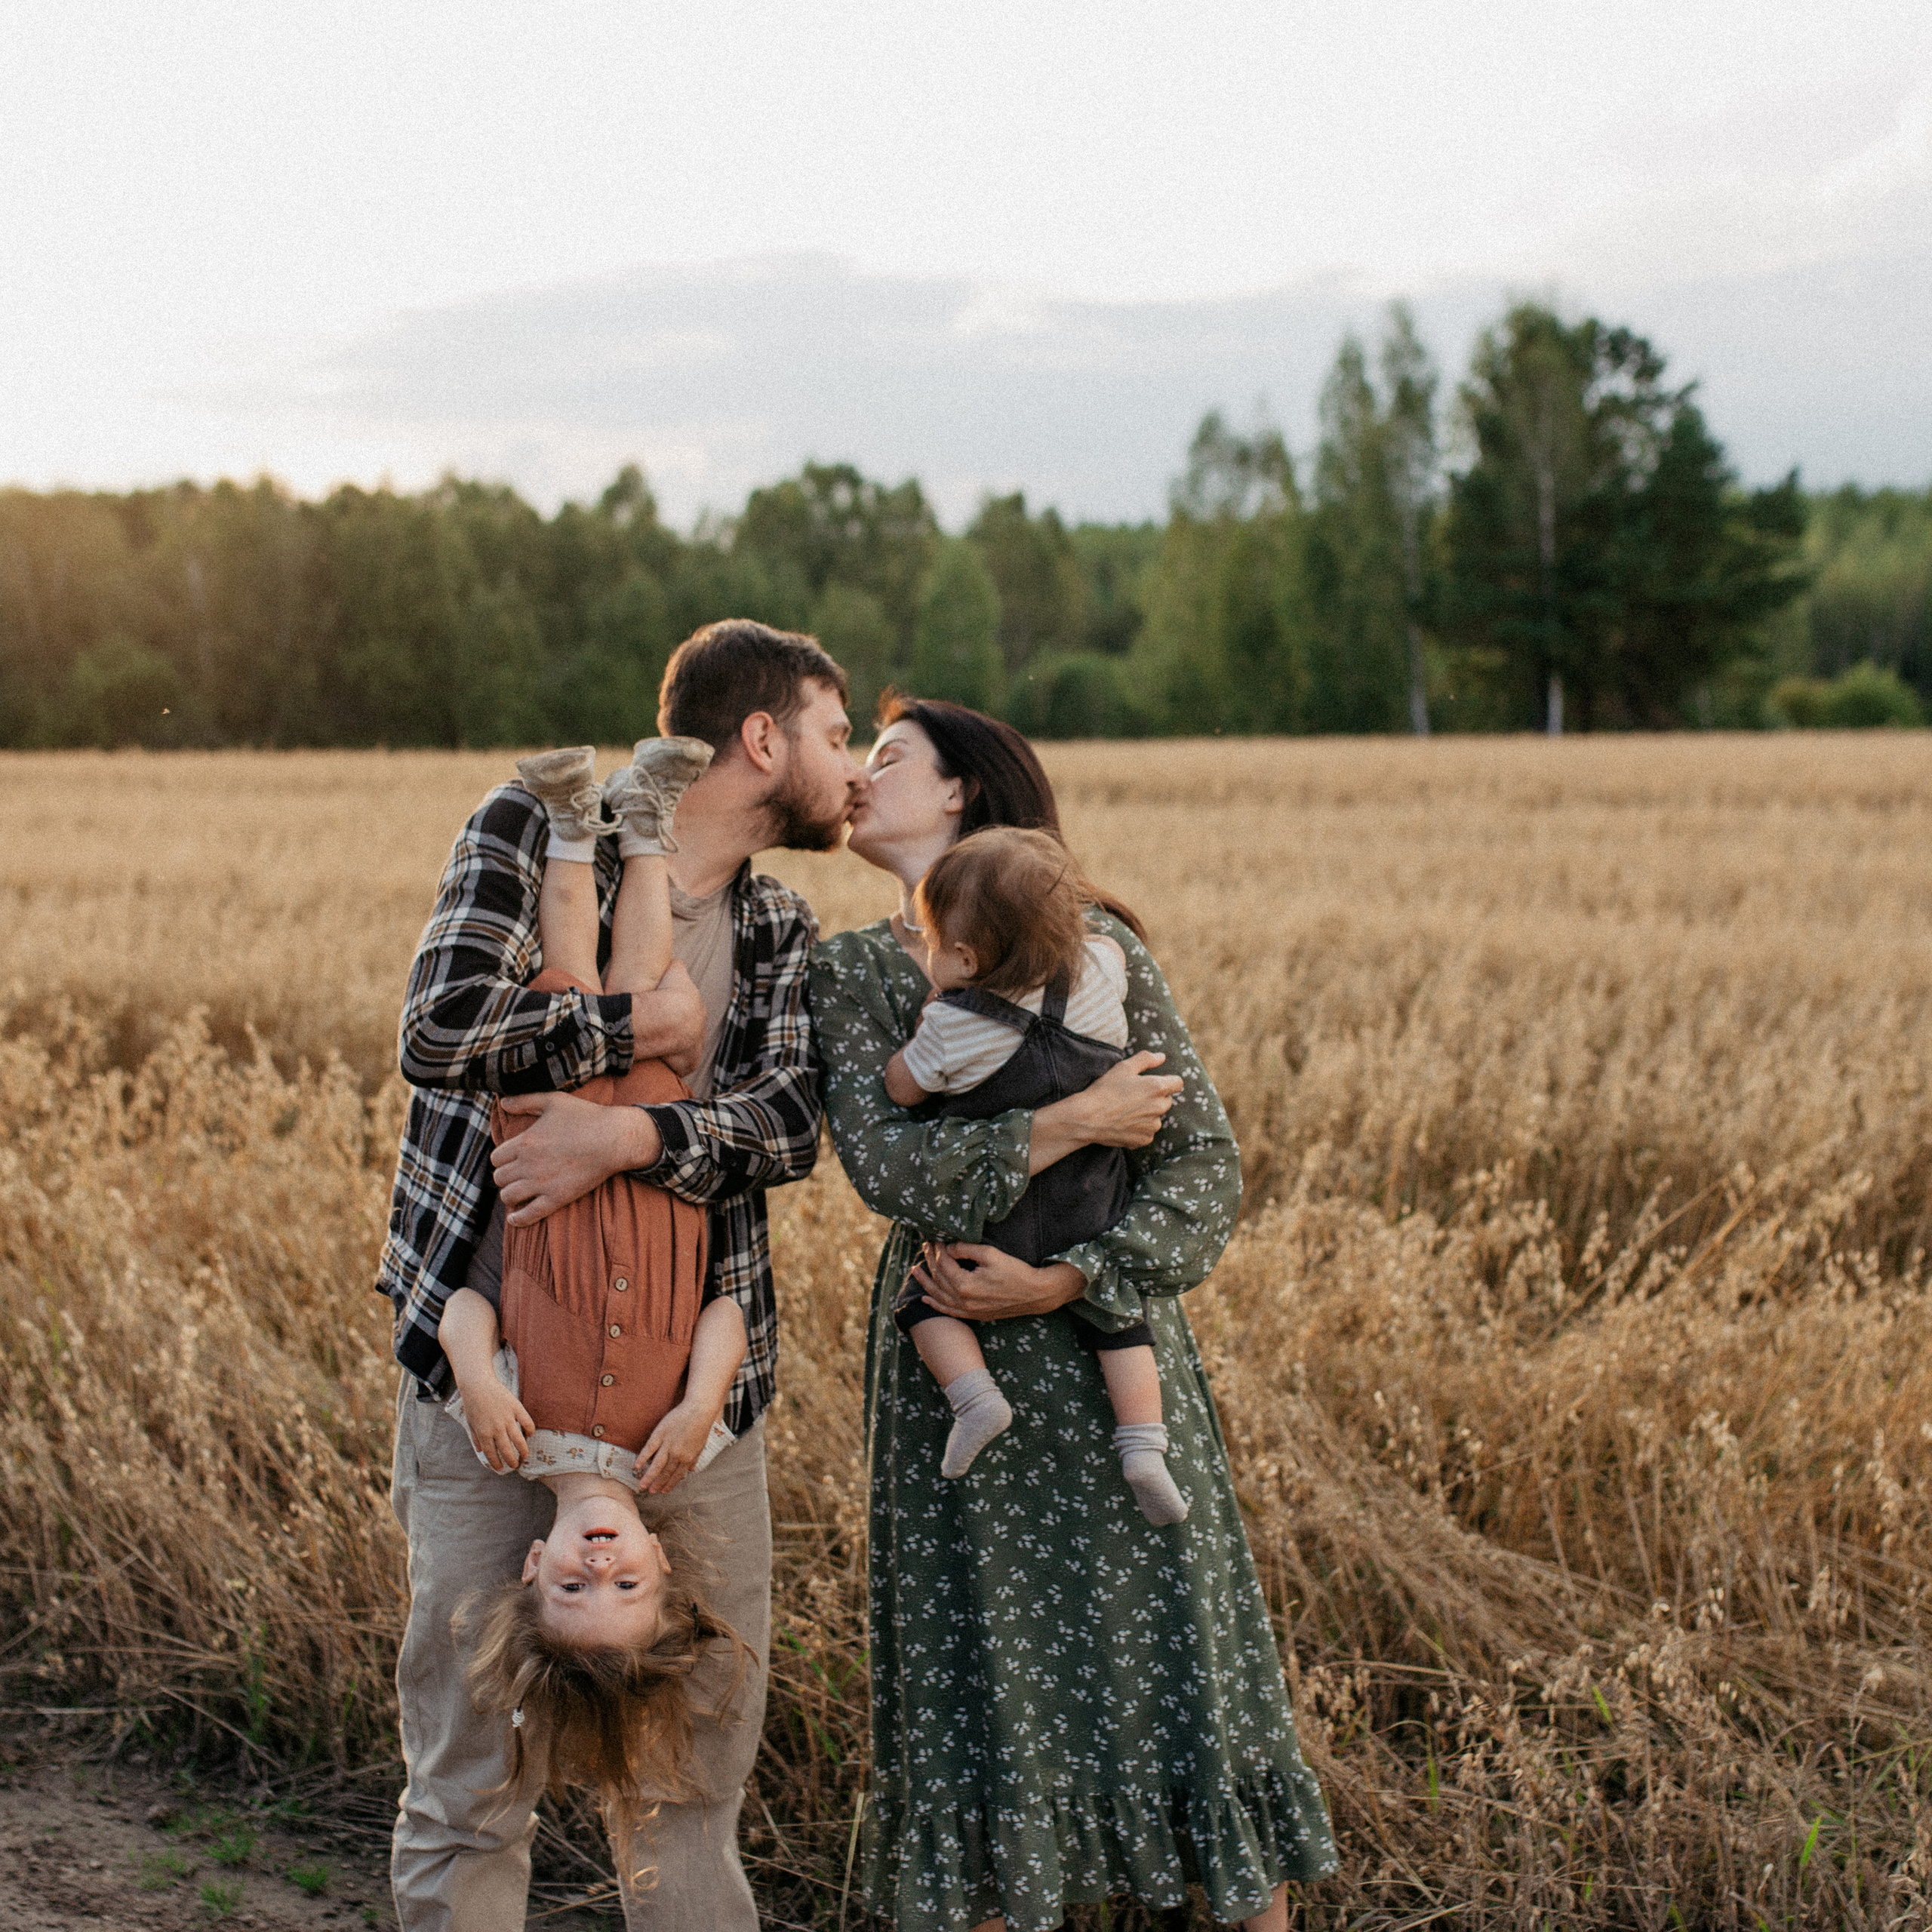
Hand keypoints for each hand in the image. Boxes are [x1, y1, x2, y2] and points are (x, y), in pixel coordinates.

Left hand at [461, 1381, 536, 1472]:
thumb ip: (475, 1438)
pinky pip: (526, 1422)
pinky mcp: (515, 1408)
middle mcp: (496, 1428)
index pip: (492, 1454)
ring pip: (518, 1439)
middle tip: (515, 1465)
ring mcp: (507, 1418)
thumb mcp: (470, 1423)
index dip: (496, 1463)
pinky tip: (530, 1435)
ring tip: (525, 1455)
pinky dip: (530, 1430)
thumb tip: (480, 1450)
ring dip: (523, 1450)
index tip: (500, 1468)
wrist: (478, 1384)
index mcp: (484, 1433)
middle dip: (511, 1461)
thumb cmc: (472, 1404)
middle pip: (507, 1450)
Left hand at [492, 1091, 659, 1224]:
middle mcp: (528, 1164)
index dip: (502, 1159)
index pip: (496, 1158)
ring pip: (509, 1196)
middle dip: (505, 1176)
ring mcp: (542, 1183)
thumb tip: (502, 1102)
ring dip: (510, 1195)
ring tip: (518, 1192)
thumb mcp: (553, 1101)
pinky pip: (529, 1214)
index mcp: (525, 1142)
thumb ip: (525, 1100)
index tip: (511, 1159)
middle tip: (516, 1175)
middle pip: (499, 1178)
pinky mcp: (557, 1197)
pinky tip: (514, 1218)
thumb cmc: (586, 1117)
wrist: (614, 1139)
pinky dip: (518, 1219)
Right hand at [632, 961, 706, 1079]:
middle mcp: (701, 1030)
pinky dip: (671, 1065)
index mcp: (698, 1010)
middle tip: (657, 1032)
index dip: (673, 1015)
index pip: (688, 1014)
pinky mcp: (688, 1064)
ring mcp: (696, 1049)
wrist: (664, 1018)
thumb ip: (676, 967)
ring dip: (674, 1051)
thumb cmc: (667, 993)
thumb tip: (675, 963)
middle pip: (688, 1033)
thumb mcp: (674, 971)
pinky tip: (659, 1062)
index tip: (661, 1016)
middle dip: (675, 1033)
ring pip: (685, 1051)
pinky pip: (679, 1066)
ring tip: (656, 1048)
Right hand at [634, 1398, 716, 1494]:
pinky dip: (643, 1458)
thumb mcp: (701, 1445)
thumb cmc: (702, 1426)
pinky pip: (649, 1449)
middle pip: (665, 1472)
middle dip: (658, 1484)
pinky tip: (637, 1466)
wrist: (699, 1410)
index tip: (663, 1491)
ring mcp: (668, 1444)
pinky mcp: (660, 1434)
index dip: (670, 1484)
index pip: (677, 1475)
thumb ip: (695, 1459)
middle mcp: (677, 1454)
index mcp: (688, 1458)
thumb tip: (692, 1470)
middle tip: (650, 1492)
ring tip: (642, 1486)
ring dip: (649, 1477)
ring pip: (656, 1465)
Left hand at [910, 1243, 1087, 1321]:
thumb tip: (948, 1247)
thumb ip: (966, 1249)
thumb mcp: (990, 1254)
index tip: (935, 1239)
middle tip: (925, 1247)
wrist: (1035, 1293)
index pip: (944, 1265)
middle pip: (939, 1279)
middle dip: (930, 1261)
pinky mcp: (975, 1315)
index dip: (938, 1250)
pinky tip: (926, 1299)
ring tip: (915, 1270)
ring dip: (926, 1282)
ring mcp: (968, 1311)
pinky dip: (936, 1305)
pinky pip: (949, 1311)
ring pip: (940, 1297)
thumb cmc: (1015, 1271)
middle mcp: (963, 1301)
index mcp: (965, 1285)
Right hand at [1027, 1051, 1182, 1175]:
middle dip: (1156, 1097)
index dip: (1168, 1080)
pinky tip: (1123, 1123)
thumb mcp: (1124, 1067)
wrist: (1088, 1118)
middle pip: (1167, 1100)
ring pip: (1157, 1117)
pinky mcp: (1144, 1139)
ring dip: (1148, 1114)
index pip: (1177, 1083)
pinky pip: (1147, 1132)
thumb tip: (1162, 1057)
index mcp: (1157, 1087)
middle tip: (1134, 1096)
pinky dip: (1140, 1128)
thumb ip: (1146, 1059)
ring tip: (1126, 1110)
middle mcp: (1159, 1108)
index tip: (1155, 1082)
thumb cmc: (1105, 1090)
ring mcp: (1152, 1126)